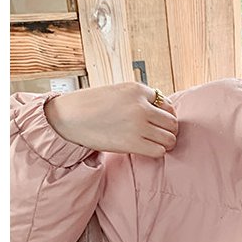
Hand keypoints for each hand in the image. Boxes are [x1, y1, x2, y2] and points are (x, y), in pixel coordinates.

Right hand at [45, 82, 177, 157]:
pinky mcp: (132, 142)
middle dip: (167, 130)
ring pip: (169, 137)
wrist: (68, 117)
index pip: (167, 104)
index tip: (154, 122)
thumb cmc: (91, 106)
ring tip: (153, 143)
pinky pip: (159, 151)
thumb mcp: (118, 92)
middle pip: (172, 121)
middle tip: (158, 135)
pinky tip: (145, 149)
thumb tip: (161, 112)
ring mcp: (138, 124)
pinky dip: (156, 152)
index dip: (162, 115)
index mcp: (138, 89)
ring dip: (164, 142)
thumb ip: (139, 99)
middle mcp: (142, 105)